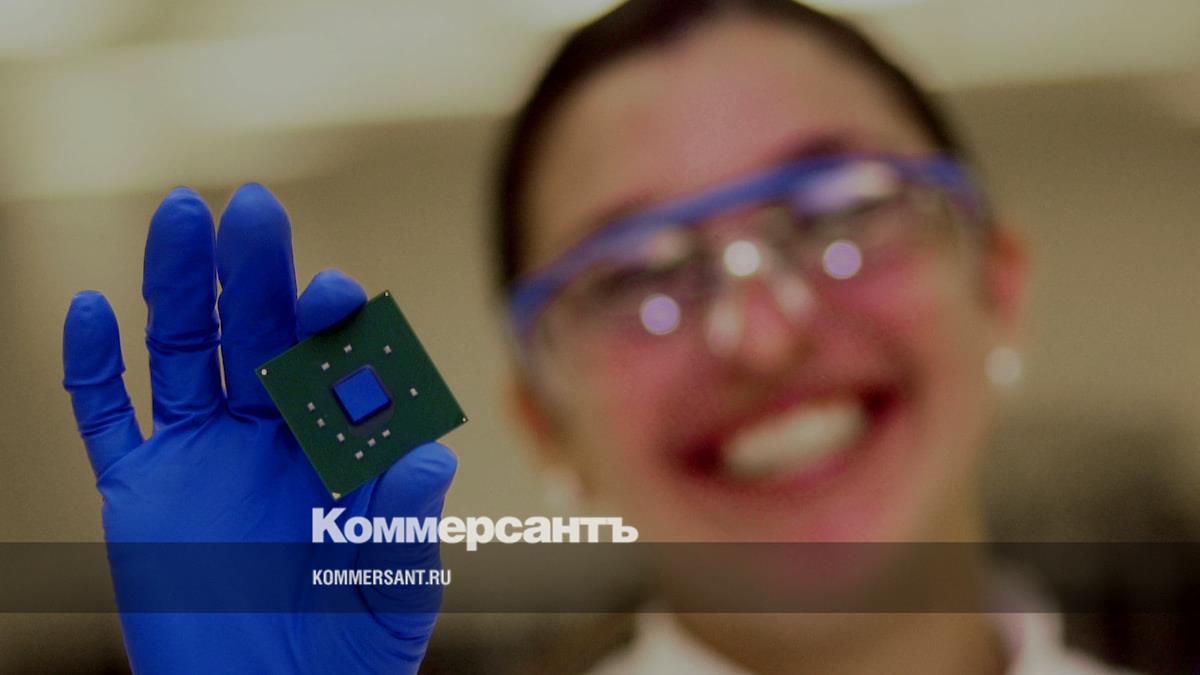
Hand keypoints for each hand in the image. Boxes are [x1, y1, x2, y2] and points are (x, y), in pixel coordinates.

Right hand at [62, 184, 455, 672]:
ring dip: (177, 286)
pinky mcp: (141, 494)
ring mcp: (203, 457)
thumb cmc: (353, 648)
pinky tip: (89, 312)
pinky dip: (94, 370)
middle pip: (258, 335)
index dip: (333, 327)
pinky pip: (110, 421)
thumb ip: (406, 521)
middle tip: (254, 208)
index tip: (333, 292)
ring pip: (184, 353)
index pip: (335, 365)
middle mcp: (269, 434)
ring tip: (178, 215)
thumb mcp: (393, 587)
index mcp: (336, 444)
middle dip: (256, 274)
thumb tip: (430, 452)